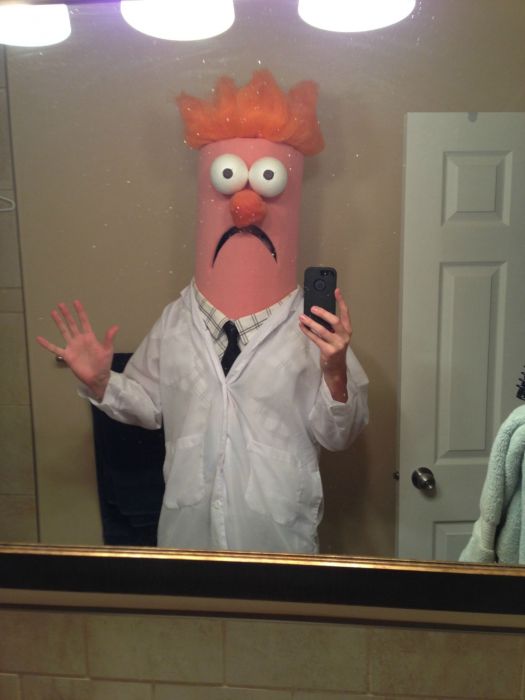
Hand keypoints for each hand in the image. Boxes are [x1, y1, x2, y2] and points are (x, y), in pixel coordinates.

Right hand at [36, 300, 118, 401]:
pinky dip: (47, 344)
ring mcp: (72, 346)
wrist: (97, 377)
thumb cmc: (103, 364)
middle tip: (61, 304)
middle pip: (72, 324)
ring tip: (53, 312)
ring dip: (59, 322)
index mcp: (89, 337)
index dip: (80, 312)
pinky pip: (55, 348)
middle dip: (67, 314)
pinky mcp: (67, 355)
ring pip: (64, 331)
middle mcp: (79, 339)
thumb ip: (109, 338)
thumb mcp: (107, 350)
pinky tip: (39, 338)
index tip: (76, 302)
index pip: (84, 321)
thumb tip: (116, 326)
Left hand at [299, 288, 351, 402]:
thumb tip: (316, 313)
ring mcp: (337, 345)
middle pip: (334, 320)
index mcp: (347, 331)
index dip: (341, 301)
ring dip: (310, 323)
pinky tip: (302, 327)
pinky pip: (315, 339)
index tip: (336, 291)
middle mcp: (344, 337)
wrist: (336, 369)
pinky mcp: (328, 352)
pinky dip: (307, 332)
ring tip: (302, 317)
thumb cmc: (334, 350)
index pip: (345, 313)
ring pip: (322, 330)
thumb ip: (330, 327)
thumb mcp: (336, 337)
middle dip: (323, 313)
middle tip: (312, 308)